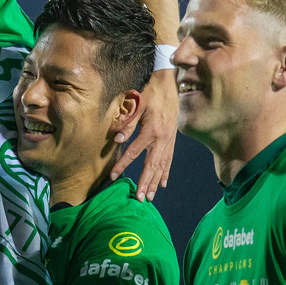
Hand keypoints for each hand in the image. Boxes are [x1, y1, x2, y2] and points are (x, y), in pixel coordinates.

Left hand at [110, 68, 177, 200]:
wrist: (170, 85)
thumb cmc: (150, 93)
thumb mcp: (137, 104)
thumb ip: (127, 122)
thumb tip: (116, 138)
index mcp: (152, 130)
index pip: (134, 151)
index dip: (122, 164)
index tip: (113, 176)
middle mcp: (162, 139)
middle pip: (152, 165)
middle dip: (144, 183)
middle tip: (139, 198)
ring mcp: (169, 141)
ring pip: (162, 166)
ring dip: (155, 182)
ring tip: (150, 197)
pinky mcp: (172, 140)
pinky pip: (169, 160)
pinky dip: (165, 173)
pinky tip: (163, 184)